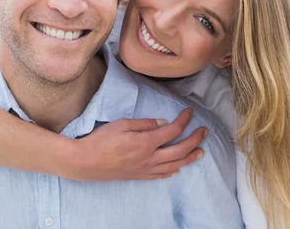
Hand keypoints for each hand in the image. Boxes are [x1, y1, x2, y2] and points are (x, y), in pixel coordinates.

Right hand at [68, 108, 205, 180]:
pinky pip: (161, 175)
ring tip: (200, 151)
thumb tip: (163, 123)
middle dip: (195, 139)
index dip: (184, 120)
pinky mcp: (139, 176)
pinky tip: (178, 168)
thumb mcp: (121, 124)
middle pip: (180, 149)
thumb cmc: (100, 140)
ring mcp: (145, 169)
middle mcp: (150, 158)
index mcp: (146, 142)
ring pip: (175, 164)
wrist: (86, 162)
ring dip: (190, 157)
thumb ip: (144, 124)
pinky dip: (173, 170)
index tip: (190, 112)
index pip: (173, 130)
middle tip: (204, 131)